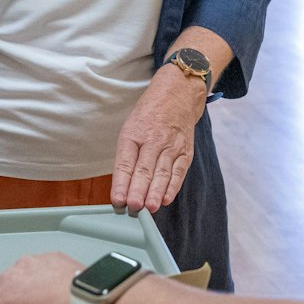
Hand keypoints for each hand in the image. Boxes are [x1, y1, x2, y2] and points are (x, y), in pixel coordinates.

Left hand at [110, 67, 206, 215]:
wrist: (177, 95)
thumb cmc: (148, 116)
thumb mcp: (130, 128)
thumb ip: (127, 157)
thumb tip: (122, 188)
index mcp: (133, 134)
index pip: (125, 162)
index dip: (121, 183)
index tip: (117, 200)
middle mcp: (153, 139)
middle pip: (144, 169)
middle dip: (138, 189)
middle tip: (133, 206)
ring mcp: (171, 146)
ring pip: (162, 172)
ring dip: (155, 192)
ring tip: (149, 208)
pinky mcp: (185, 152)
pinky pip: (178, 172)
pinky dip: (172, 187)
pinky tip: (166, 199)